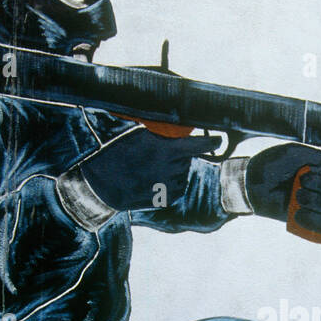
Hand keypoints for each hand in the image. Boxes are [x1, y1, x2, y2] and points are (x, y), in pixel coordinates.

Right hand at [77, 131, 220, 210]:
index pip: (200, 145)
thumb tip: (171, 120)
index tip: (218, 140)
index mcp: (168, 150)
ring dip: (173, 170)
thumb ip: (159, 131)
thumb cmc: (115, 152)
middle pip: (187, 160)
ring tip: (151, 168)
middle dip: (178, 156)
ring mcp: (168, 186)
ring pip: (181, 175)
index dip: (212, 142)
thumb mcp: (137, 133)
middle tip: (158, 155)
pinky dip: (171, 185)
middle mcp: (172, 169)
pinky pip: (176, 190)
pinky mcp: (163, 199)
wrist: (101, 182)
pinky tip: (155, 181)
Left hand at [247, 144, 320, 236]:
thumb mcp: (290, 152)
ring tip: (297, 197)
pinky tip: (298, 214)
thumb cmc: (274, 165)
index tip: (319, 167)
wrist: (255, 184)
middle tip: (301, 181)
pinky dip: (317, 222)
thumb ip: (308, 152)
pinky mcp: (317, 223)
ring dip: (319, 204)